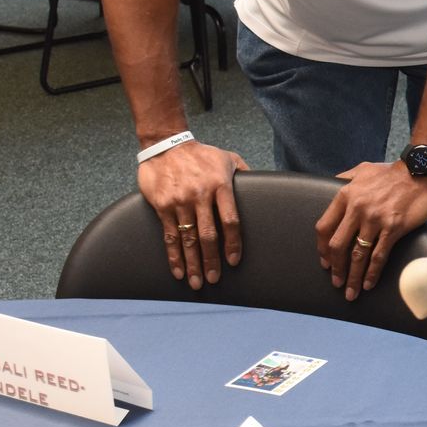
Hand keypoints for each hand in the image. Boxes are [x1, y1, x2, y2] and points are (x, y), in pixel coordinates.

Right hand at [138, 142, 249, 289]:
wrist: (166, 144)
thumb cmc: (201, 154)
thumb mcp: (228, 158)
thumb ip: (246, 173)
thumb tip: (264, 186)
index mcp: (220, 185)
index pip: (230, 220)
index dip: (233, 243)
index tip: (234, 260)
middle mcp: (200, 195)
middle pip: (208, 235)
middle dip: (212, 261)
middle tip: (214, 279)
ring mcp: (180, 202)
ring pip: (188, 239)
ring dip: (193, 263)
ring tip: (197, 282)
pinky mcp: (162, 206)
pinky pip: (169, 235)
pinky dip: (174, 255)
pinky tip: (178, 270)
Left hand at [316, 162, 426, 299]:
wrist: (421, 170)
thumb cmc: (392, 172)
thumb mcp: (362, 169)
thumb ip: (344, 178)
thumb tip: (332, 184)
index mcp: (345, 195)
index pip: (324, 228)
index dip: (322, 249)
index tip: (325, 262)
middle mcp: (357, 208)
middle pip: (337, 245)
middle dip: (335, 268)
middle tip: (336, 282)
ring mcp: (375, 219)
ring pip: (358, 254)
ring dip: (352, 276)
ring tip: (350, 292)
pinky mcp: (394, 227)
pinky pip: (379, 255)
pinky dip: (372, 272)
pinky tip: (369, 284)